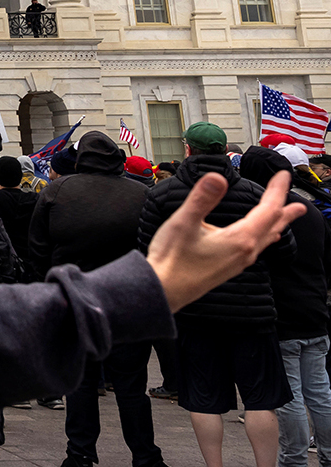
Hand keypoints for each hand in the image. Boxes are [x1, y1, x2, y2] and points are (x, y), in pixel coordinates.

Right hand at [145, 172, 303, 311]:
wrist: (164, 291)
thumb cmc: (172, 261)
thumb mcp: (184, 223)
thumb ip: (202, 199)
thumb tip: (217, 178)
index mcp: (239, 239)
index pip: (267, 210)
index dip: (277, 190)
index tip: (283, 175)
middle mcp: (244, 251)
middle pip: (272, 226)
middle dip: (286, 211)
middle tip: (301, 205)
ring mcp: (237, 261)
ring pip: (265, 238)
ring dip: (277, 225)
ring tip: (285, 219)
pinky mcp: (228, 266)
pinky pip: (255, 248)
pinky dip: (263, 237)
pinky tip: (258, 239)